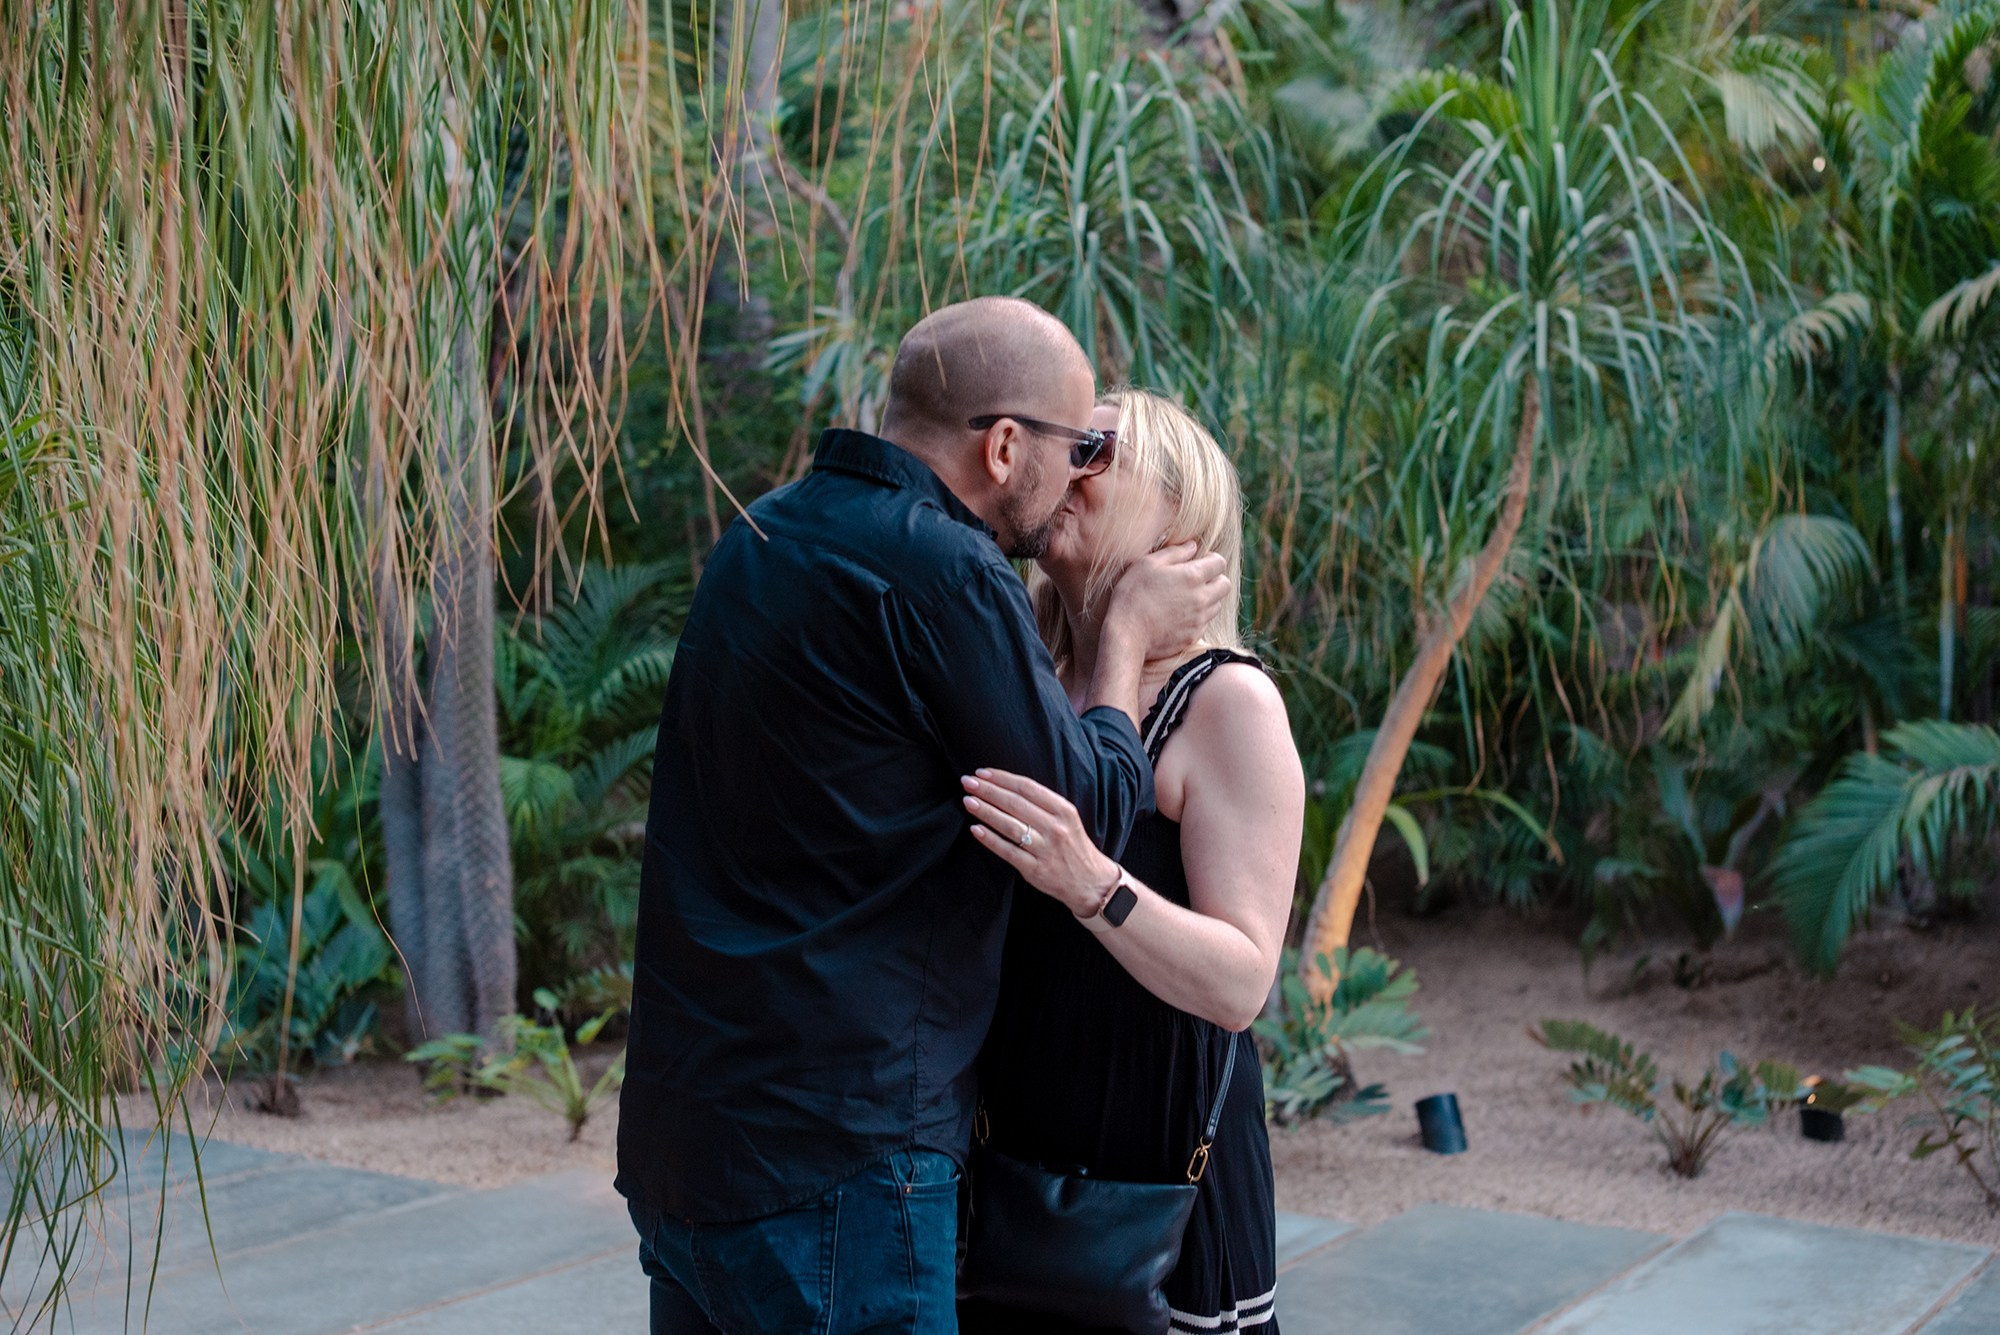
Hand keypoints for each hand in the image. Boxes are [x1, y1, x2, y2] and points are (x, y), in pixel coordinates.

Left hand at [960, 769, 1118, 916]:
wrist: (1091, 882)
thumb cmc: (1073, 846)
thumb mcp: (1067, 819)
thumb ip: (1043, 804)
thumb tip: (1006, 787)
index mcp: (1064, 810)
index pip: (1027, 788)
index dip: (1002, 778)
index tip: (982, 772)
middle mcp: (1055, 828)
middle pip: (1015, 804)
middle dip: (988, 790)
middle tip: (967, 782)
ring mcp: (1045, 850)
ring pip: (1009, 826)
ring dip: (985, 811)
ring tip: (968, 801)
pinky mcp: (1035, 869)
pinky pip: (1007, 851)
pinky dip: (990, 839)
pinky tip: (975, 829)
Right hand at [1104, 543, 1229, 660]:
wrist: (1126, 633)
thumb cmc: (1133, 594)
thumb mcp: (1147, 564)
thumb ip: (1174, 552)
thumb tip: (1192, 547)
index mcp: (1192, 576)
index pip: (1219, 562)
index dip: (1210, 559)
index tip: (1197, 562)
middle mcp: (1202, 598)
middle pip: (1225, 585)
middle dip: (1215, 579)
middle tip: (1196, 580)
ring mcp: (1199, 619)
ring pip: (1216, 605)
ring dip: (1207, 599)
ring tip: (1185, 598)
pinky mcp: (1193, 636)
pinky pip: (1204, 623)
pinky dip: (1197, 617)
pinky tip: (1178, 615)